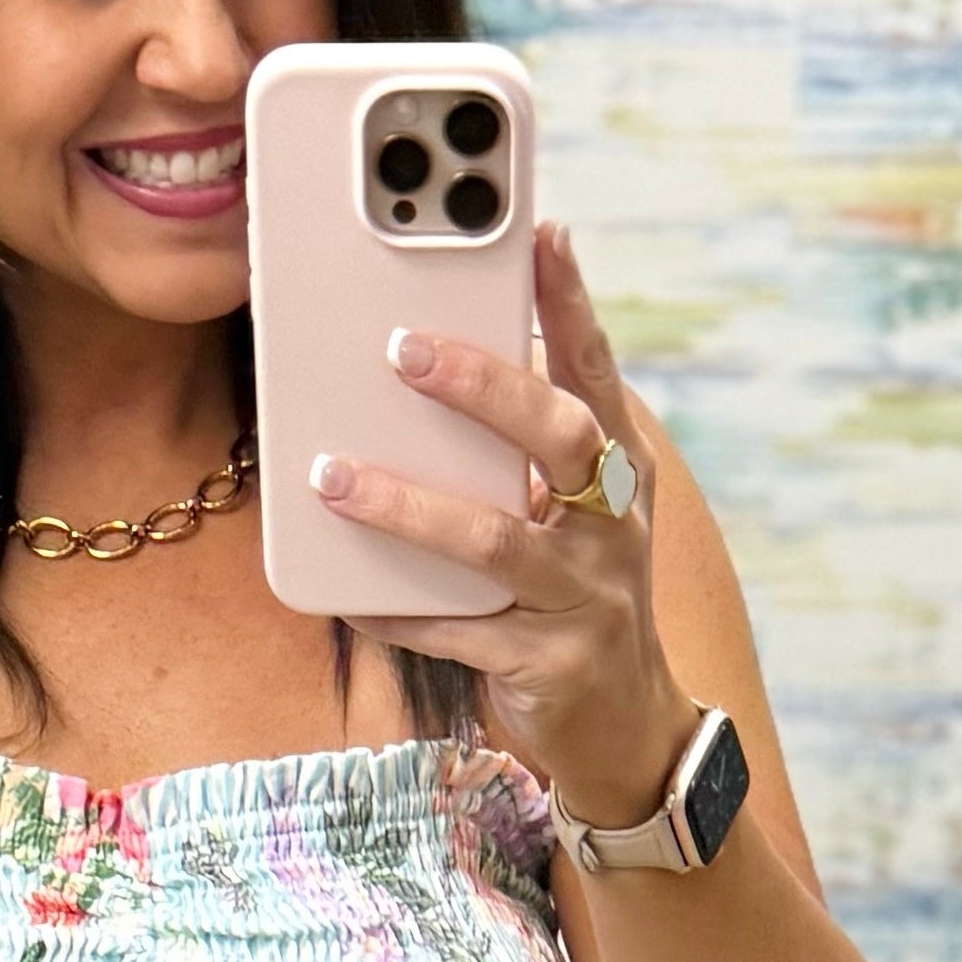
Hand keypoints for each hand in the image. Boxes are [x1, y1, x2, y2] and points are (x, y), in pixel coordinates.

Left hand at [314, 221, 696, 832]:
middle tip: (402, 347)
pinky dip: (397, 610)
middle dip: (482, 387)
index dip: (572, 304)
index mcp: (619, 475)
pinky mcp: (547, 664)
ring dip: (408, 505)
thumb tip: (433, 370)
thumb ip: (520, 455)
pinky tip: (345, 593)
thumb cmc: (575, 598)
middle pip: (556, 439)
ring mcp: (585, 598)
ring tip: (333, 476)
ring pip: (494, 540)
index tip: (542, 232)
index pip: (597, 374)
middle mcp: (613, 528)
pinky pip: (457, 631)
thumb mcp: (570, 518)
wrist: (627, 729)